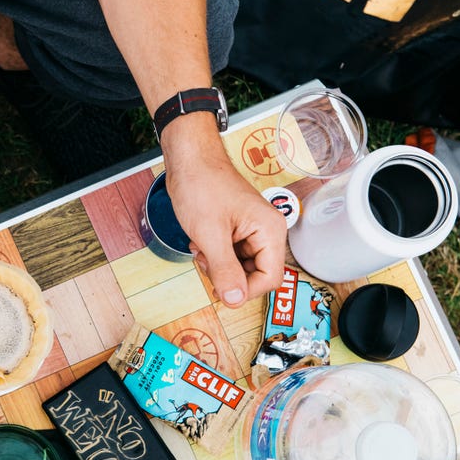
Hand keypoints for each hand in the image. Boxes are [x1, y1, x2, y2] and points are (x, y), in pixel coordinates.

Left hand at [162, 116, 286, 306]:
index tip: (221, 289)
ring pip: (241, 266)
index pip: (270, 278)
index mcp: (270, 231)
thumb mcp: (210, 235)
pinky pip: (231, 254)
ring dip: (218, 265)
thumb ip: (224, 270)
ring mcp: (252, 230)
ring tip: (201, 248)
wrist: (189, 159)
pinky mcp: (238, 228)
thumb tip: (235, 300)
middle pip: (256, 274)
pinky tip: (200, 242)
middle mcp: (266, 231)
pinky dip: (214, 255)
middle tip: (205, 261)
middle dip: (227, 275)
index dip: (245, 290)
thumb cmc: (201, 186)